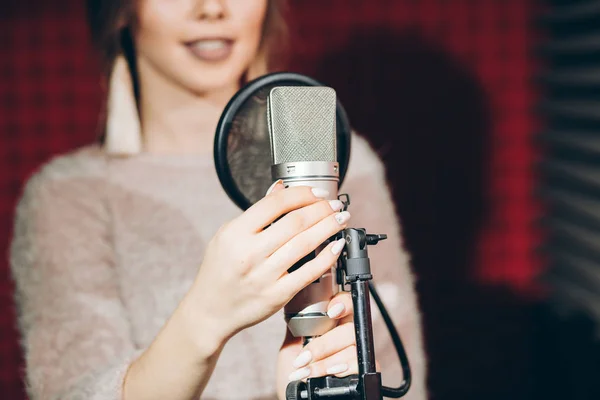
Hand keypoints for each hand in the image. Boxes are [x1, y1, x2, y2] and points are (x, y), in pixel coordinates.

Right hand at [186, 181, 350, 349]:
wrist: (210, 310)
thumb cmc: (219, 271)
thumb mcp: (228, 235)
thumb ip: (256, 213)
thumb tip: (280, 188)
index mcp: (236, 233)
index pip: (276, 203)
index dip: (302, 193)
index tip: (317, 192)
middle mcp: (250, 252)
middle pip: (296, 222)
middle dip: (322, 209)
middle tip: (335, 205)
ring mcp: (264, 275)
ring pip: (305, 243)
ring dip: (329, 227)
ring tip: (340, 219)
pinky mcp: (277, 294)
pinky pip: (309, 272)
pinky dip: (327, 257)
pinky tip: (337, 246)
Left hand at [277, 292, 379, 398]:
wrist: (294, 398)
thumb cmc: (294, 375)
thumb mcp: (290, 349)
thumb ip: (298, 328)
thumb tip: (298, 307)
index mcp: (332, 326)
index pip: (346, 305)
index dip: (343, 303)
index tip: (330, 312)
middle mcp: (348, 337)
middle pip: (350, 328)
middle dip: (324, 344)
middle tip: (304, 357)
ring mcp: (358, 354)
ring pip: (353, 348)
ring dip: (326, 362)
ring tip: (307, 373)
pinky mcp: (363, 372)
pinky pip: (360, 365)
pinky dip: (341, 369)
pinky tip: (329, 374)